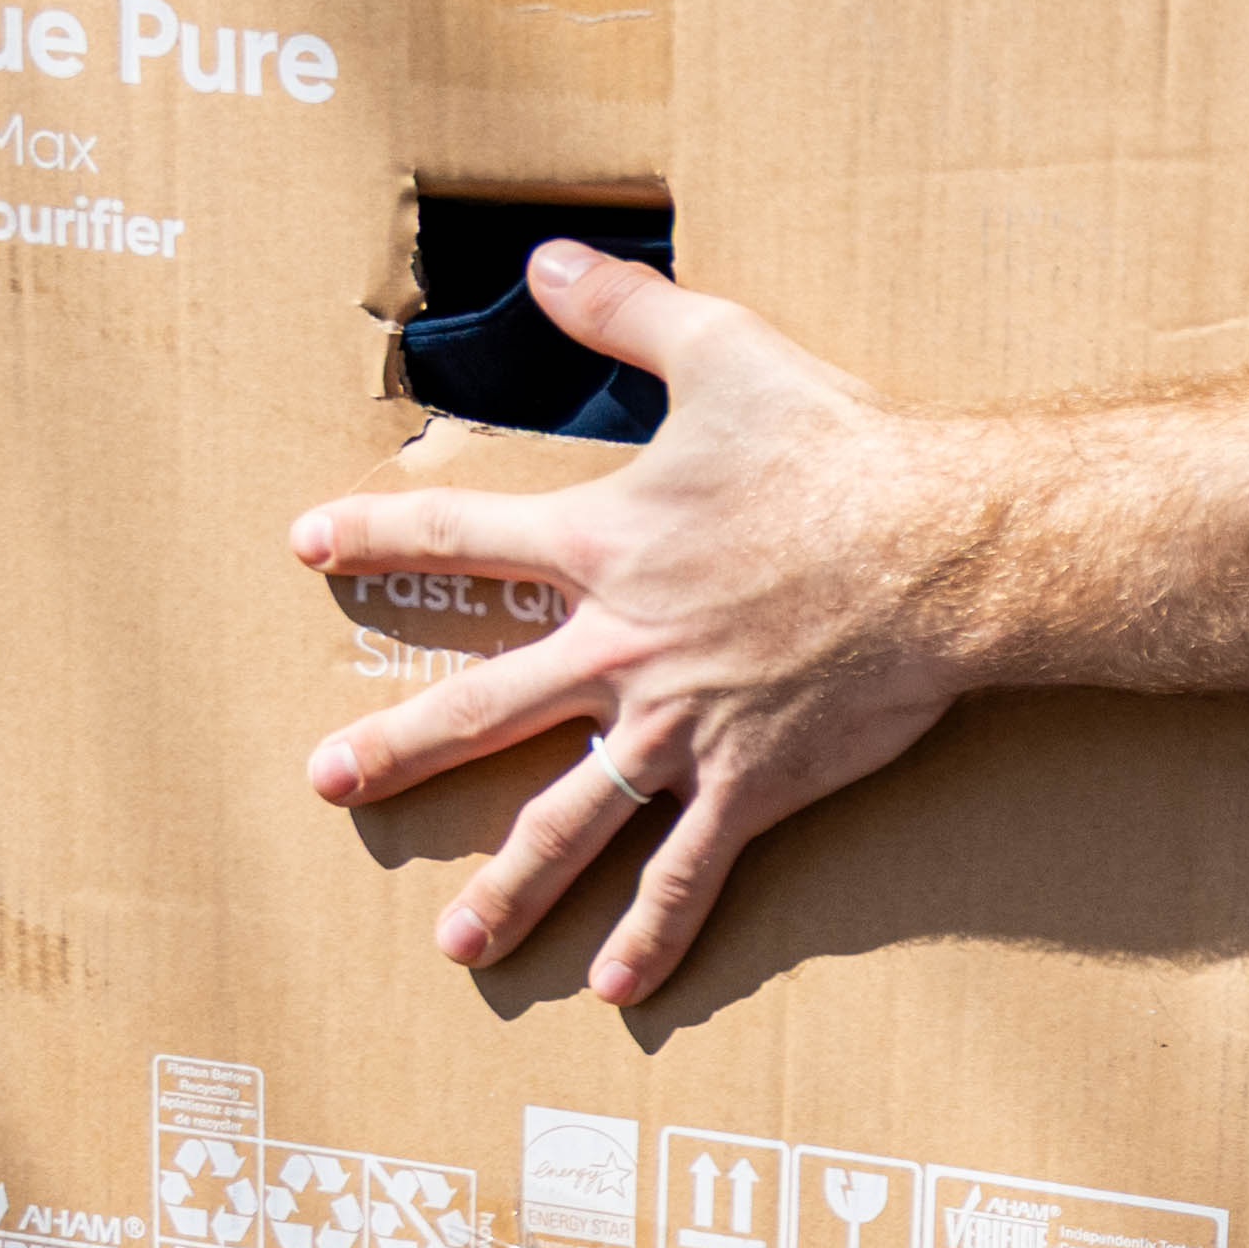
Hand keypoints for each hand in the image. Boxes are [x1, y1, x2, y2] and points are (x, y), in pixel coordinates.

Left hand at [285, 249, 975, 1005]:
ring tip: (453, 940)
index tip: (309, 543)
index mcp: (604, 544)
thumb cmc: (839, 449)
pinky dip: (653, 930)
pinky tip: (615, 986)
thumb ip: (623, 310)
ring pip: (569, 819)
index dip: (379, 533)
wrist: (940, 547)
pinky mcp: (750, 783)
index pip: (462, 536)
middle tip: (329, 781)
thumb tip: (544, 261)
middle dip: (398, 749)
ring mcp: (678, 729)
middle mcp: (620, 648)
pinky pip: (688, 870)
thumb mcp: (725, 352)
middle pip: (483, 707)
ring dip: (509, 884)